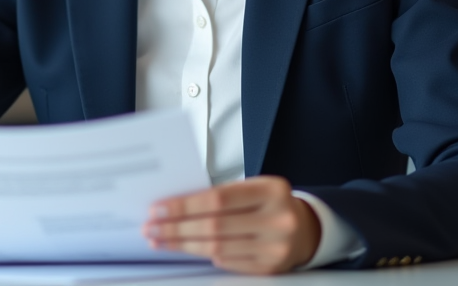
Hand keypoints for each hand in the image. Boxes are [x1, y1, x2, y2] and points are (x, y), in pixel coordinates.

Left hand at [142, 175, 319, 274]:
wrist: (305, 229)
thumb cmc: (270, 204)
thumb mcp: (253, 188)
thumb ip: (222, 195)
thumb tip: (175, 206)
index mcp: (271, 190)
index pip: (218, 199)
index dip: (184, 206)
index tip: (158, 209)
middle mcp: (278, 219)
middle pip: (214, 226)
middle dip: (176, 228)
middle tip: (152, 228)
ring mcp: (276, 247)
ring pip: (218, 248)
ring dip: (183, 245)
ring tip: (161, 240)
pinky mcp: (271, 268)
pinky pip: (228, 263)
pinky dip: (205, 256)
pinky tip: (187, 250)